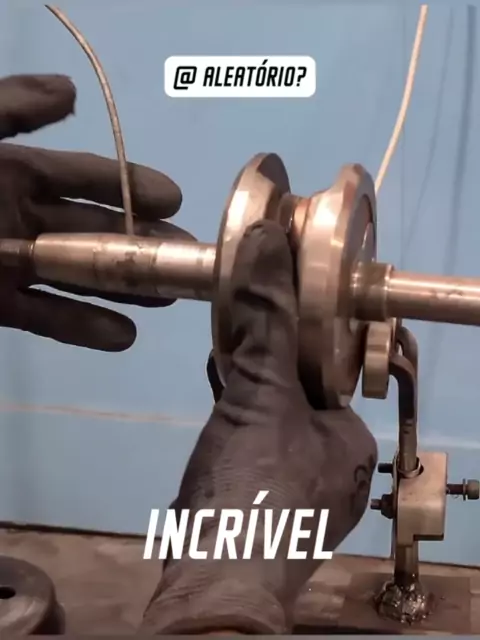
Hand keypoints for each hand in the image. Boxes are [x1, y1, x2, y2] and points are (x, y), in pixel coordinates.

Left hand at [0, 74, 192, 350]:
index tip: (175, 197)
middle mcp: (22, 218)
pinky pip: (46, 317)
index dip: (130, 184)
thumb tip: (73, 90)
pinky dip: (84, 328)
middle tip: (187, 256)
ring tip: (169, 298)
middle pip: (95, 230)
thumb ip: (10, 108)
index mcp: (14, 172)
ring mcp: (13, 265)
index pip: (85, 176)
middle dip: (142, 242)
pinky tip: (124, 335)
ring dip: (125, 287)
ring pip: (79, 276)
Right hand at [141, 220, 377, 633]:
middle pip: (293, 392)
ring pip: (269, 418)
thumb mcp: (260, 392)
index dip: (291, 335)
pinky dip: (233, 417)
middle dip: (262, 359)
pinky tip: (214, 393)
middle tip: (231, 326)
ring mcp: (296, 489)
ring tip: (219, 352)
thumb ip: (266, 318)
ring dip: (243, 386)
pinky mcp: (260, 504)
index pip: (324, 370)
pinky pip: (250, 444)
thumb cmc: (253, 483)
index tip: (260, 310)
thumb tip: (268, 237)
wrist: (214, 579)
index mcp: (348, 439)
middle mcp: (332, 466)